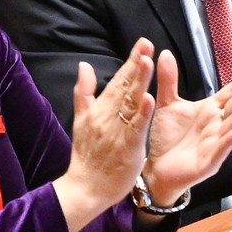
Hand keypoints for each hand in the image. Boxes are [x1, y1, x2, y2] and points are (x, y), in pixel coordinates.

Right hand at [54, 40, 157, 231]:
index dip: (131, 62)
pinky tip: (151, 99)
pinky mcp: (127, 147)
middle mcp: (107, 116)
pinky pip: (136, 128)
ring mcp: (116, 131)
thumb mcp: (81, 120)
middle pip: (124, 87)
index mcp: (99, 109)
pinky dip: (142, 114)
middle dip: (136, 65)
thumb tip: (84, 65)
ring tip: (148, 62)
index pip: (118, 80)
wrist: (85, 187)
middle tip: (147, 44)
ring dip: (139, 82)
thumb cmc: (87, 156)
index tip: (143, 44)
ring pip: (130, 103)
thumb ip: (84, 92)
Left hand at [140, 47, 231, 205]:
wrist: (156, 168)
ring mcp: (215, 143)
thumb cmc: (167, 138)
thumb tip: (165, 53)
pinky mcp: (208, 162)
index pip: (231, 91)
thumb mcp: (167, 104)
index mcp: (210, 110)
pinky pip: (221, 149)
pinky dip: (231, 140)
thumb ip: (169, 79)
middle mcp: (217, 125)